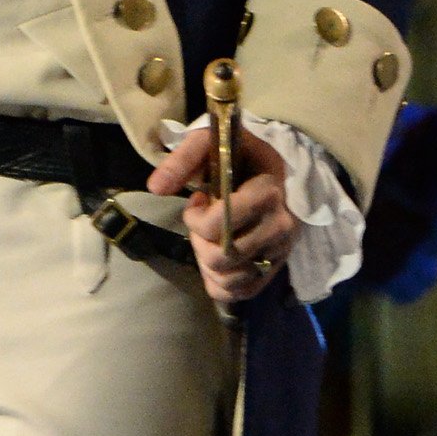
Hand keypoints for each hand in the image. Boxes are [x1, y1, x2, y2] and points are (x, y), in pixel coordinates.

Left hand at [149, 124, 299, 304]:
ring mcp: (281, 251)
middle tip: (202, 222)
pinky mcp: (276, 268)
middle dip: (199, 241)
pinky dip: (220, 282)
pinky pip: (240, 293)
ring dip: (207, 262)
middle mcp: (280, 227)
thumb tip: (155, 188)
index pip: (222, 226)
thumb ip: (181, 161)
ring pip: (228, 279)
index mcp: (267, 193)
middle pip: (221, 257)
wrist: (270, 168)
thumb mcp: (209, 143)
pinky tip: (217, 259)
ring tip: (212, 239)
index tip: (197, 200)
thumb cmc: (237, 156)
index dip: (196, 218)